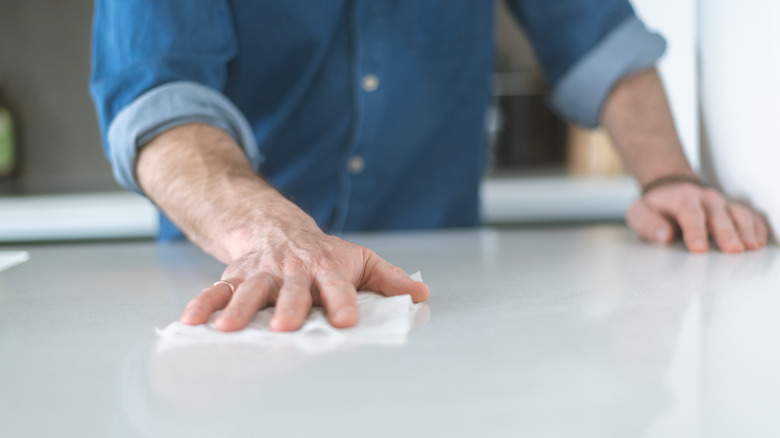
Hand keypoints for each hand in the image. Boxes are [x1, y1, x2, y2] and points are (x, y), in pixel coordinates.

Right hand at [179, 223, 429, 331]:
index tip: (347, 320)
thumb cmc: (323, 253)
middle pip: (291, 290)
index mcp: (325, 268)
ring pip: (249, 289)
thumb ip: (389, 278)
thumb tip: (422, 293)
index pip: (337, 286)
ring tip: (228, 329)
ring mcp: (261, 272)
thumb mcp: (359, 259)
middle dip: (287, 307)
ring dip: (238, 308)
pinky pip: (216, 289)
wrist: (278, 228)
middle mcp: (292, 270)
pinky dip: (203, 304)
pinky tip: (190, 321)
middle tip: (283, 326)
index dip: (342, 301)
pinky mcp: (235, 275)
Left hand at [626, 183, 767, 251]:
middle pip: (719, 214)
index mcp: (682, 198)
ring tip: (752, 247)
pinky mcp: (733, 210)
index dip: (695, 231)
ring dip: (747, 230)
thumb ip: (647, 223)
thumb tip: (664, 235)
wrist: (670, 190)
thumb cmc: (655, 207)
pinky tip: (759, 242)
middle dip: (727, 233)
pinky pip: (750, 216)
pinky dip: (757, 228)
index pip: (690, 213)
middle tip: (734, 250)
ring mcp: (722, 203)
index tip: (699, 248)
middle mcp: (706, 199)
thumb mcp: (639, 212)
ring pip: (739, 214)